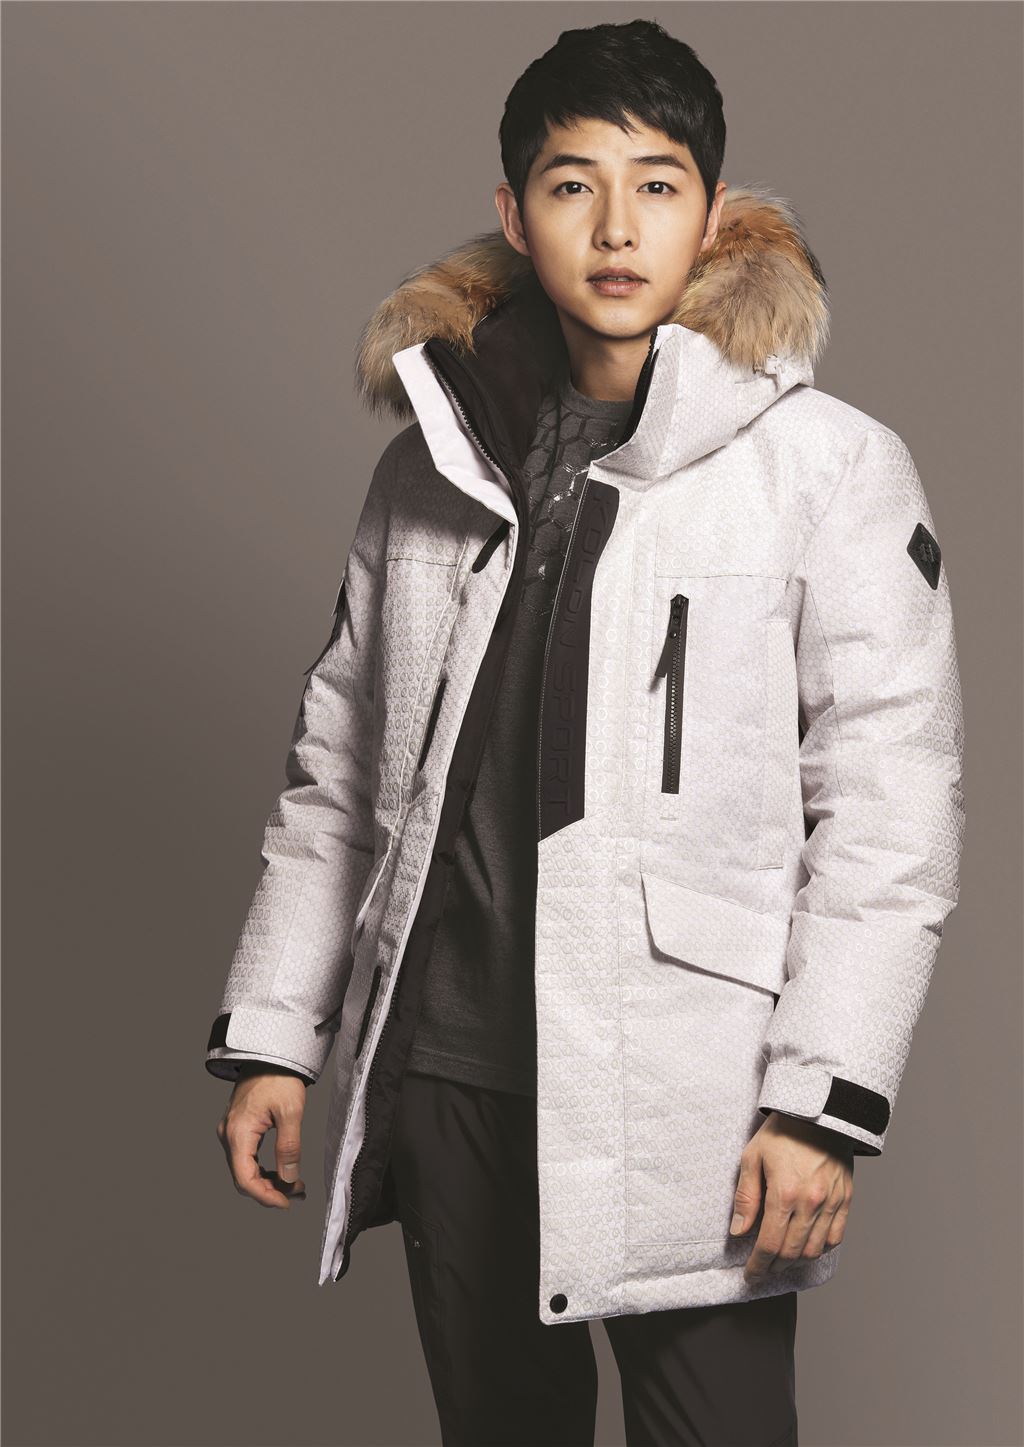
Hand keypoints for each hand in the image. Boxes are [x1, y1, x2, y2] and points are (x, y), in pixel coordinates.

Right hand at [216, 1069, 307, 1208]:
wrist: (270, 1054)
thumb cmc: (279, 1078)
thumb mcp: (291, 1111)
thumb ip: (289, 1146)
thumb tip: (289, 1178)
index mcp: (238, 1132)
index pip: (245, 1178)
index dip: (265, 1196)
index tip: (286, 1203)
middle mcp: (228, 1135)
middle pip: (243, 1177)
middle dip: (270, 1191)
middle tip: (297, 1194)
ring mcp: (230, 1132)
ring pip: (244, 1169)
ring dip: (267, 1181)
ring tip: (294, 1185)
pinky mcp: (237, 1129)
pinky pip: (246, 1157)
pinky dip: (263, 1168)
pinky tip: (281, 1171)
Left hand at [731, 1111, 853, 1281]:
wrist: (819, 1110)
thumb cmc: (783, 1131)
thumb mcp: (753, 1157)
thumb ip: (746, 1197)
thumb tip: (738, 1231)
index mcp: (784, 1193)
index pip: (769, 1244)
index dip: (758, 1265)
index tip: (750, 1275)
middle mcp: (810, 1203)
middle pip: (792, 1253)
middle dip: (774, 1267)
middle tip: (763, 1269)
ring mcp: (831, 1202)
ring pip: (815, 1250)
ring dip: (797, 1262)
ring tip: (782, 1260)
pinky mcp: (846, 1199)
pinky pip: (836, 1237)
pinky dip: (821, 1249)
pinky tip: (808, 1248)